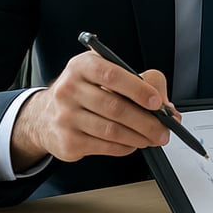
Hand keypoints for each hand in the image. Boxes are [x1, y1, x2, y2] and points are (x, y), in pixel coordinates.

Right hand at [10, 50, 177, 170]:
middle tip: (164, 129)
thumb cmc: (85, 92)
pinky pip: (105, 146)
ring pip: (112, 130)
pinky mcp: (68, 141)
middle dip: (146, 121)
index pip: (112, 75)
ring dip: (139, 137)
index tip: (157, 102)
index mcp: (83, 66)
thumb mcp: (106, 76)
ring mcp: (66, 117)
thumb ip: (139, 85)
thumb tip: (166, 109)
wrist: (45, 116)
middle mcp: (70, 89)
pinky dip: (125, 147)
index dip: (138, 89)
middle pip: (115, 107)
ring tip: (153, 138)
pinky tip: (133, 143)